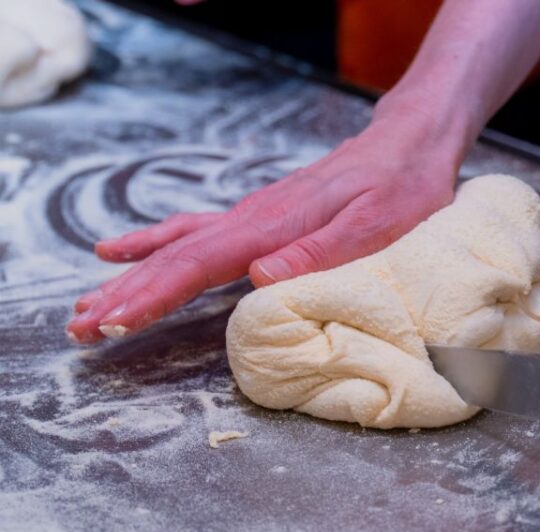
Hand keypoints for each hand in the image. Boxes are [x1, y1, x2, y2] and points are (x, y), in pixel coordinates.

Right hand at [67, 98, 467, 342]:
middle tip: (81, 328)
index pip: (200, 263)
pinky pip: (193, 233)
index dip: (155, 294)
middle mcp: (252, 219)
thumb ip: (320, 252)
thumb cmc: (401, 187)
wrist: (407, 143)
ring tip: (87, 305)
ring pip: (177, 248)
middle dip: (126, 293)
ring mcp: (252, 216)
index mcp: (274, 225)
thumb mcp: (377, 224)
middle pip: (175, 258)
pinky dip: (155, 245)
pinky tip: (125, 250)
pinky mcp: (260, 218)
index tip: (115, 321)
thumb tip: (258, 277)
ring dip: (131, 277)